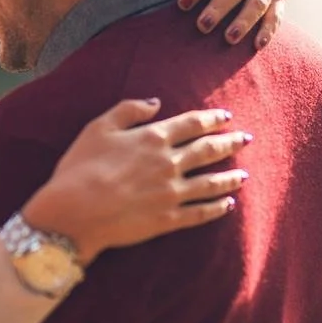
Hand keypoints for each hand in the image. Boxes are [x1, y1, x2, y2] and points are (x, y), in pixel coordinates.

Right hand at [21, 98, 249, 264]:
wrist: (74, 212)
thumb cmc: (80, 167)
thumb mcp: (98, 128)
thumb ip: (128, 110)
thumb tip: (156, 103)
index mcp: (153, 138)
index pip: (192, 124)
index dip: (212, 119)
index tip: (226, 117)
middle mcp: (169, 163)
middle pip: (208, 150)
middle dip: (229, 143)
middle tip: (246, 139)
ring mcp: (172, 193)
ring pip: (211, 182)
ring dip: (230, 177)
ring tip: (244, 174)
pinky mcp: (168, 219)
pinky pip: (201, 212)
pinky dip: (217, 208)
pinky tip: (228, 204)